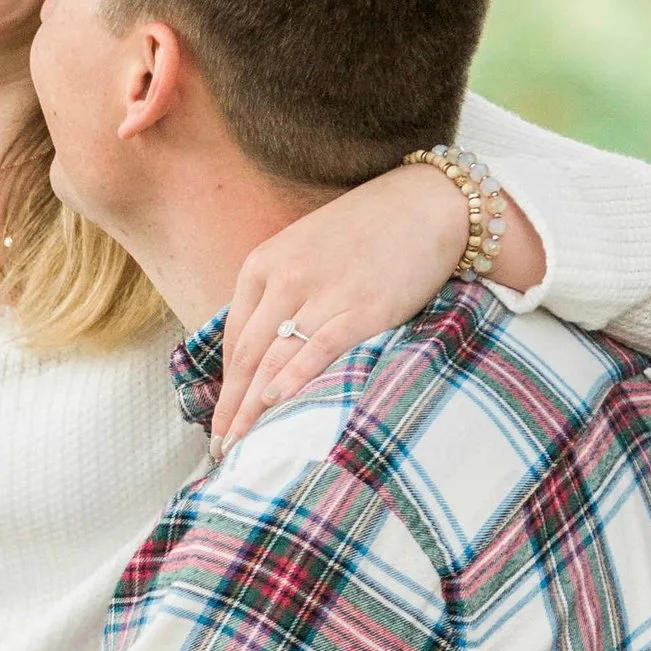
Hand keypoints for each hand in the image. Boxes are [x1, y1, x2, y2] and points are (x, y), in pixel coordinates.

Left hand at [215, 160, 536, 447]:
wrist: (428, 203)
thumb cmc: (368, 231)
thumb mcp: (305, 251)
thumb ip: (279, 294)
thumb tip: (262, 356)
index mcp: (263, 263)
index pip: (233, 337)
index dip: (225, 385)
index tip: (222, 418)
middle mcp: (284, 277)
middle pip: (246, 355)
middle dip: (231, 407)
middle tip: (222, 447)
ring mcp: (322, 292)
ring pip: (274, 359)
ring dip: (253, 409)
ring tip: (242, 445)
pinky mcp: (361, 308)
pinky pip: (317, 349)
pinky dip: (293, 380)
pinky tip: (276, 405)